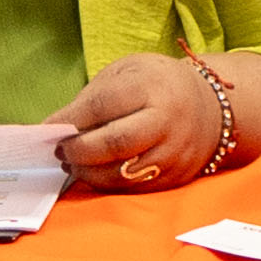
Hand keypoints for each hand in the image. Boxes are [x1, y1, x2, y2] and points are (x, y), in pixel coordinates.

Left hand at [54, 52, 259, 191]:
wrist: (211, 108)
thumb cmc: (159, 85)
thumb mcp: (129, 72)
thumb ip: (95, 97)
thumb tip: (59, 126)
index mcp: (154, 87)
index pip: (103, 106)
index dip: (70, 119)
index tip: (49, 128)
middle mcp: (168, 122)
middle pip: (116, 144)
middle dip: (80, 150)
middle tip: (61, 150)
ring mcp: (174, 153)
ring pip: (124, 173)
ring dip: (90, 172)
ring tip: (73, 163)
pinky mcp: (176, 177)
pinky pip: (135, 188)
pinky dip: (108, 184)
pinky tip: (94, 172)